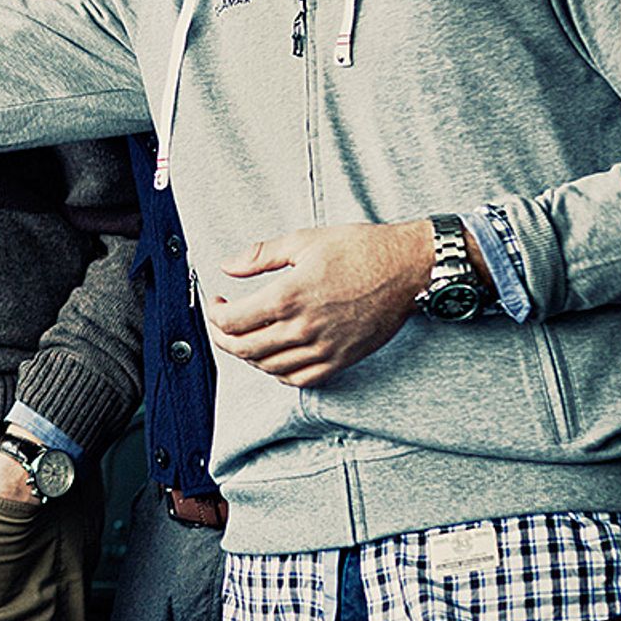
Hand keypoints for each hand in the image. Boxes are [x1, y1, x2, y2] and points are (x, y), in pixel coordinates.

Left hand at [204, 220, 433, 386]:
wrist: (406, 268)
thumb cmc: (360, 250)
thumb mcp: (303, 241)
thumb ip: (260, 255)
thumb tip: (227, 266)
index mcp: (287, 297)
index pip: (231, 321)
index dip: (214, 314)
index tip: (218, 302)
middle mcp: (302, 328)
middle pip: (243, 348)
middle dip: (222, 337)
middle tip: (221, 322)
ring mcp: (322, 348)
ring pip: (268, 367)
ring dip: (248, 355)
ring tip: (245, 337)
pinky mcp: (341, 360)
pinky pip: (299, 379)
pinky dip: (278, 373)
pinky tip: (274, 357)